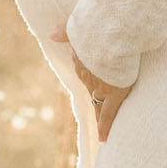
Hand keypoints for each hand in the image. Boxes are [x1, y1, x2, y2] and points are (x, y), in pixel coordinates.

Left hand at [51, 24, 133, 139]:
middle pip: (92, 90)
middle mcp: (89, 77)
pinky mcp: (115, 94)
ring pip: (99, 103)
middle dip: (95, 97)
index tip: (90, 81)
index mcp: (84, 61)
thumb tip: (51, 33)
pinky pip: (109, 115)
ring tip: (102, 128)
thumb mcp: (80, 28)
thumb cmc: (99, 29)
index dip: (89, 77)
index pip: (86, 73)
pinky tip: (103, 139)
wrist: (112, 39)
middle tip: (98, 110)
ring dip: (100, 113)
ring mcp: (101, 87)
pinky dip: (105, 127)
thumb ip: (66, 31)